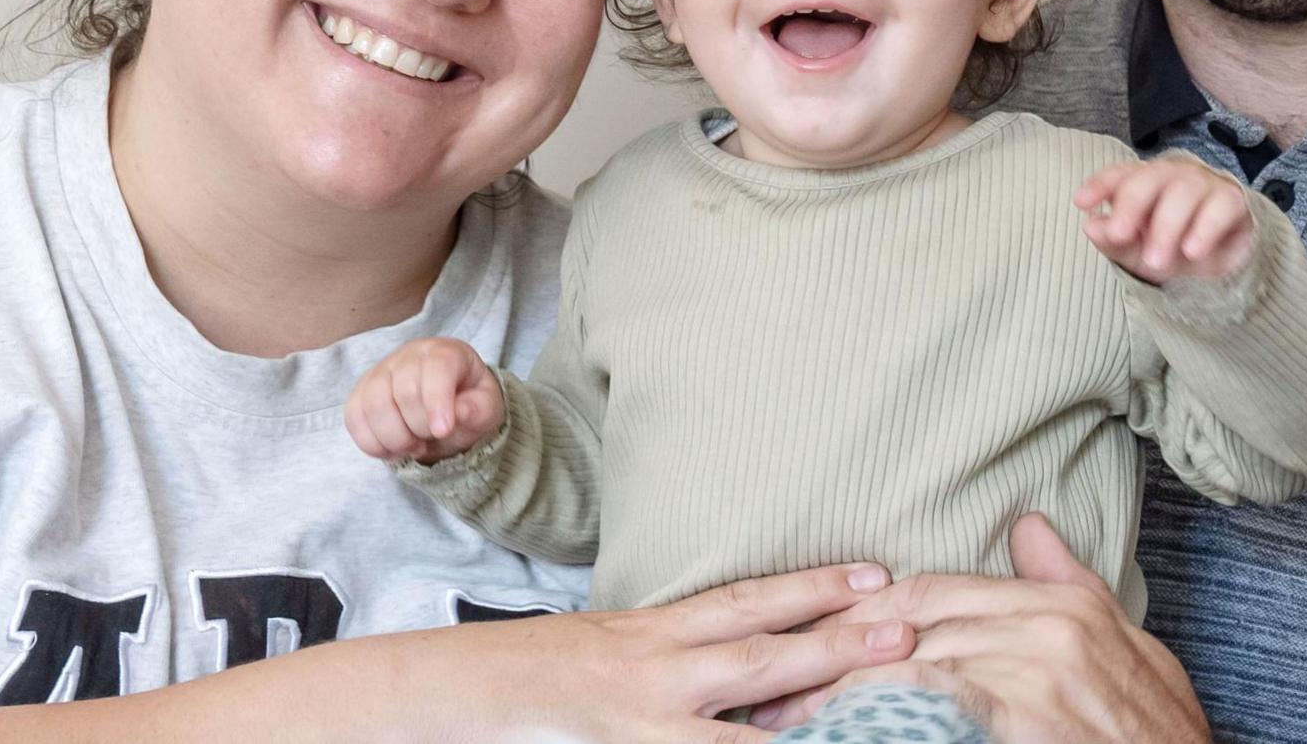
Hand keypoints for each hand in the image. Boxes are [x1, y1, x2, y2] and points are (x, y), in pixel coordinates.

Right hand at [0, 563, 921, 743]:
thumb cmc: (460, 698)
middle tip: (928, 607)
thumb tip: (685, 683)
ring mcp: (624, 703)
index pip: (736, 609)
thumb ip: (622, 673)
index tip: (880, 579)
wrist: (377, 702)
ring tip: (898, 652)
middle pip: (761, 638)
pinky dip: (752, 743)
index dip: (811, 594)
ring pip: (745, 686)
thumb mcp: (557, 674)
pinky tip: (797, 742)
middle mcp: (637, 663)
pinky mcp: (604, 733)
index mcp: (627, 640)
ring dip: (824, 671)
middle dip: (846, 626)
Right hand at [345, 337, 502, 464]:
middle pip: (404, 392)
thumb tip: (460, 412)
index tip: (442, 431)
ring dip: (394, 438)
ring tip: (413, 446)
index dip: (437, 402)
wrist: (446, 410)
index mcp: (446, 352)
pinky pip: (354, 419)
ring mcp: (380, 372)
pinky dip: (372, 443)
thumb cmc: (468, 404)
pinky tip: (393, 449)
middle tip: (431, 439)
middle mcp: (409, 355)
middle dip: (419, 428)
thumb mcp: (487, 408)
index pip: (436, 369)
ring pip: (373, 406)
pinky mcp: (360, 393)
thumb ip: (478, 410)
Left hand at [751, 515, 1208, 743]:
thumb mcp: (1127, 650)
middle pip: (909, 622)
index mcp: (1062, 605)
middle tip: (773, 675)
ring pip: (907, 663)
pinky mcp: (1023, 714)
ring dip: (837, 693)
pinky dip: (875, 715)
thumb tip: (1028, 526)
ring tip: (782, 717)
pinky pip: (929, 703)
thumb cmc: (1155, 736)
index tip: (813, 629)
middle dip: (836, 648)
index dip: (866, 609)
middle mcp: (1046, 625)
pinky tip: (834, 731)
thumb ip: (1070, 586)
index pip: (934, 589)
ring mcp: (1035, 670)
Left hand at [1075, 156, 1256, 283]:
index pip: (1119, 175)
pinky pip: (1221, 206)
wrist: (1223, 269)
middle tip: (1120, 235)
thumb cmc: (1172, 252)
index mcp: (1143, 183)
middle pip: (1149, 179)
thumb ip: (1115, 241)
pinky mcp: (1233, 200)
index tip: (1081, 202)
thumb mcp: (1137, 253)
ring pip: (1184, 191)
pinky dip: (1205, 229)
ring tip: (1156, 261)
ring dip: (1166, 227)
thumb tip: (1090, 226)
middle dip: (1131, 206)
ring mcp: (1204, 184)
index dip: (1100, 185)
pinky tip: (1192, 251)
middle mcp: (1172, 176)